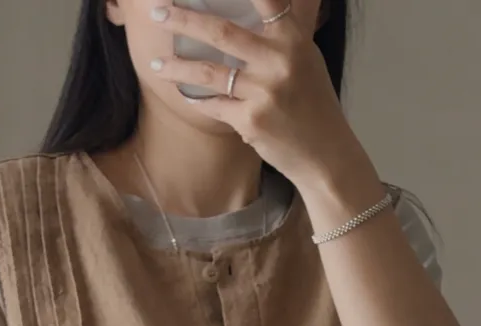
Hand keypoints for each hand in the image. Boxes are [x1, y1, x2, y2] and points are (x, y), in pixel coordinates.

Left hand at [148, 1, 358, 186]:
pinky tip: (187, 96)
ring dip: (176, 66)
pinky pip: (214, 105)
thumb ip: (284, 31)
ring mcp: (264, 92)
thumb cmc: (313, 104)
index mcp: (293, 39)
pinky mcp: (251, 120)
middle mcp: (279, 61)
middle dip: (183, 19)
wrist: (325, 155)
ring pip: (208, 71)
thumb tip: (266, 4)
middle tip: (156, 12)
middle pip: (220, 31)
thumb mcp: (306, 60)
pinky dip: (198, 101)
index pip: (266, 0)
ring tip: (155, 64)